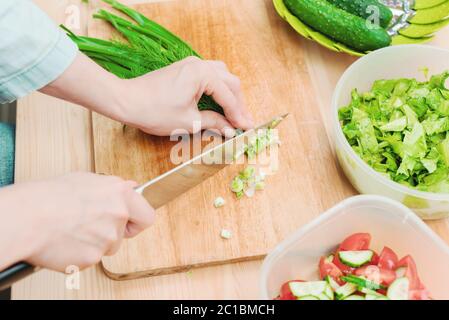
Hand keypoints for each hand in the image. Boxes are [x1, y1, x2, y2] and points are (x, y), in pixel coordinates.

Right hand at [0, 172, 153, 271]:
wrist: (28, 217)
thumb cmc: (51, 196)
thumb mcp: (87, 179)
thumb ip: (113, 187)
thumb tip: (131, 187)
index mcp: (120, 194)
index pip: (147, 216)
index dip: (138, 221)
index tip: (130, 222)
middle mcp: (119, 215)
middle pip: (124, 234)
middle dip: (113, 233)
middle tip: (93, 227)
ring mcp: (108, 238)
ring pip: (108, 246)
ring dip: (95, 242)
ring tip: (72, 230)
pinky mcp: (93, 257)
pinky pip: (92, 258)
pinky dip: (80, 253)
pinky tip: (67, 241)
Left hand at [115, 56, 253, 135]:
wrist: (126, 102)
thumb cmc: (154, 111)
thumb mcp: (189, 122)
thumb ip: (214, 123)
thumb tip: (230, 130)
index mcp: (202, 74)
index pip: (229, 96)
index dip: (239, 115)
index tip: (247, 128)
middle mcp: (199, 64)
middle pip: (230, 82)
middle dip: (238, 104)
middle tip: (244, 123)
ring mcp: (191, 64)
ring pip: (221, 76)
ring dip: (230, 94)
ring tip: (235, 112)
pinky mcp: (184, 69)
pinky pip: (209, 75)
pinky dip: (218, 89)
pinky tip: (220, 101)